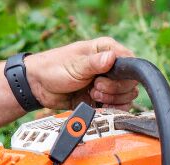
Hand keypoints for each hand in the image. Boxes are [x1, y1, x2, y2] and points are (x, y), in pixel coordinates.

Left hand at [23, 37, 139, 109]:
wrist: (39, 87)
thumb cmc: (53, 68)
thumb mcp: (74, 65)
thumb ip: (94, 63)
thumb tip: (111, 58)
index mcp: (106, 50)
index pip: (131, 62)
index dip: (123, 75)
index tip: (104, 79)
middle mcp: (110, 66)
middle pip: (130, 83)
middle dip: (114, 90)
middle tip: (95, 87)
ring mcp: (108, 83)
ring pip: (127, 96)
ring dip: (111, 100)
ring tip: (92, 94)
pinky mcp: (104, 97)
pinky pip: (118, 106)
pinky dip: (110, 109)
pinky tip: (97, 105)